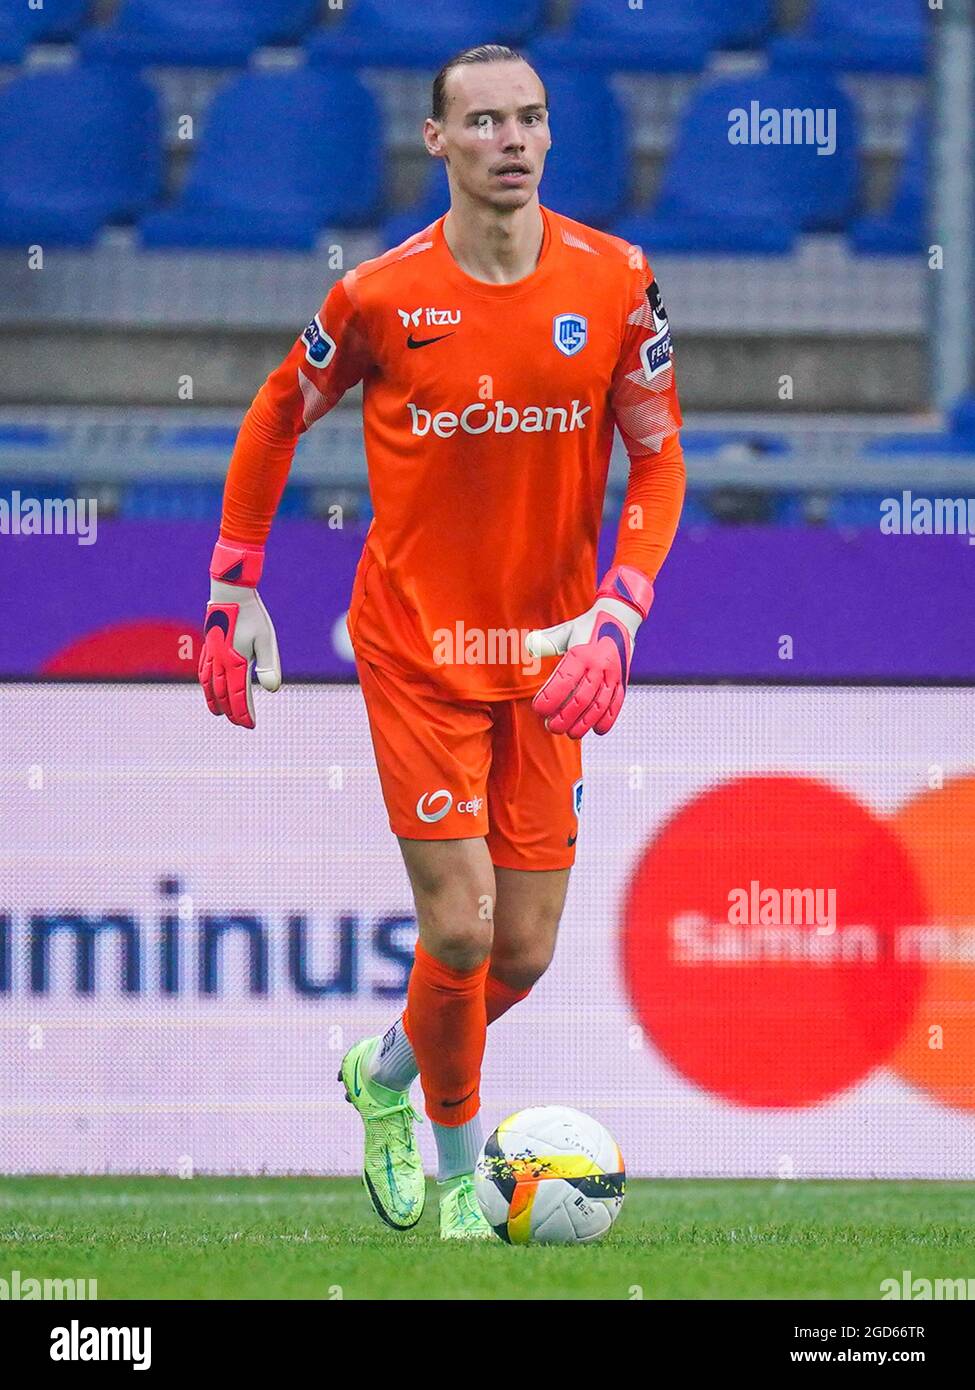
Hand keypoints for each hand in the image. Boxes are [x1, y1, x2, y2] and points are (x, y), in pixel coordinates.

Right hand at [198, 541, 280, 729]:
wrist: (230, 593)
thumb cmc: (252, 616)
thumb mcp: (267, 640)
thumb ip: (269, 665)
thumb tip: (272, 691)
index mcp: (235, 661)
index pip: (239, 695)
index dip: (245, 712)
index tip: (251, 725)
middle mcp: (220, 661)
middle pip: (223, 694)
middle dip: (232, 711)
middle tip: (241, 724)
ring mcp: (211, 654)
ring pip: (209, 685)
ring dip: (214, 702)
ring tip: (219, 713)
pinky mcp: (208, 646)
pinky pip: (203, 672)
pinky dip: (206, 685)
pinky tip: (209, 688)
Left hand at [526, 565, 652, 738]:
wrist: (620, 617)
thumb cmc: (587, 626)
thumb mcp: (565, 631)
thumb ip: (545, 641)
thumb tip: (529, 646)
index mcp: (582, 653)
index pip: (563, 682)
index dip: (550, 699)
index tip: (538, 709)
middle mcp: (599, 666)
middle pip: (580, 700)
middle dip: (564, 718)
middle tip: (550, 727)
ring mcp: (613, 675)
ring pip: (598, 706)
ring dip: (584, 724)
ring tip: (570, 734)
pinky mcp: (622, 681)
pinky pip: (616, 704)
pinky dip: (608, 720)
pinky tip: (597, 730)